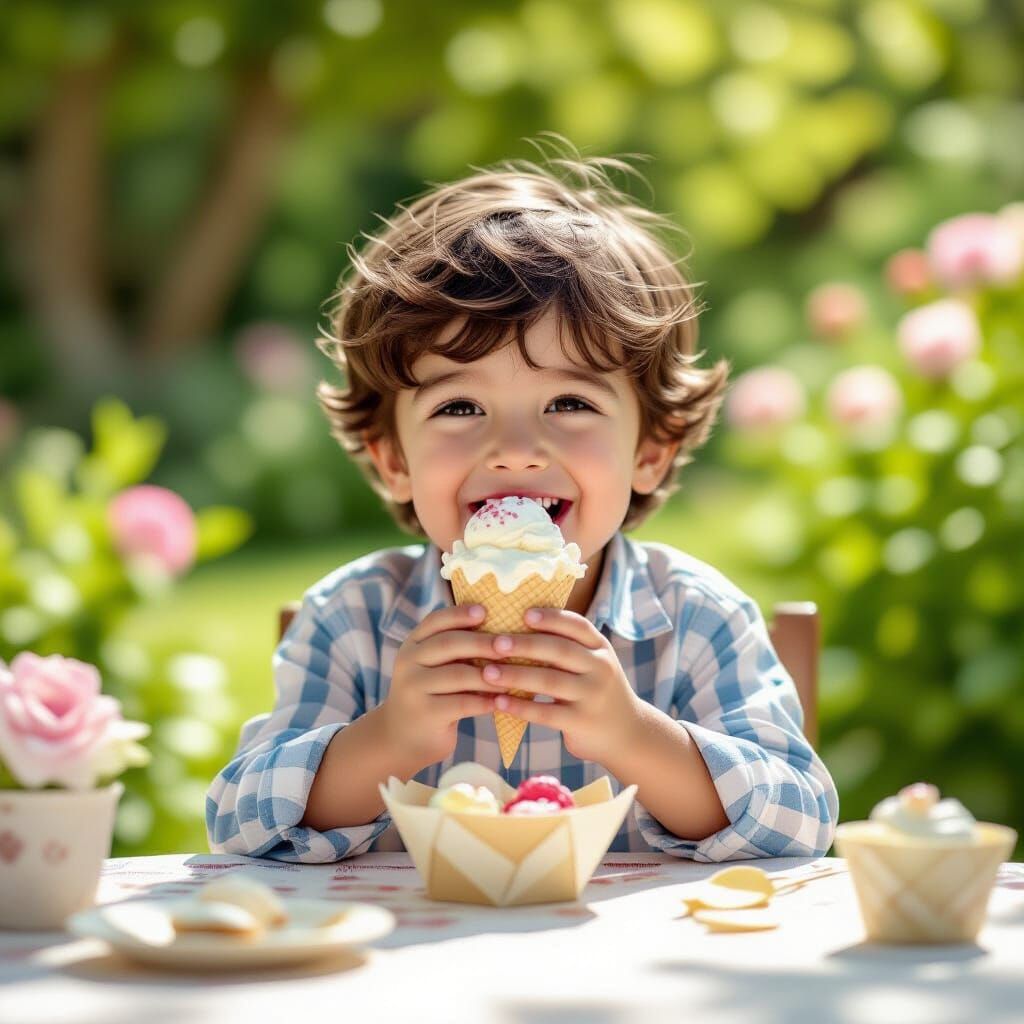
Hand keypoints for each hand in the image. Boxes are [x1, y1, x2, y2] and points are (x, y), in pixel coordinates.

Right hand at [381, 604, 497, 768]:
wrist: (404, 738)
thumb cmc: (432, 694)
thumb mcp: (434, 667)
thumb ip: (455, 649)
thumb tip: (499, 629)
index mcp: (412, 644)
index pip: (436, 621)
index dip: (460, 614)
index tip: (485, 611)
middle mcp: (408, 662)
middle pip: (448, 644)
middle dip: (482, 642)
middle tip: (509, 644)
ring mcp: (413, 688)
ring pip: (458, 674)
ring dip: (489, 675)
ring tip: (514, 675)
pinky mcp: (425, 713)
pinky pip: (461, 703)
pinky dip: (485, 701)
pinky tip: (502, 701)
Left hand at [480, 607, 642, 765]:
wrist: (628, 734)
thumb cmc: (598, 691)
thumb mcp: (594, 664)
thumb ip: (568, 648)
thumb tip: (520, 625)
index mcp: (601, 648)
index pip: (576, 625)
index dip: (551, 618)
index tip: (524, 614)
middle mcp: (600, 668)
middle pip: (559, 650)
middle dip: (524, 645)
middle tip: (495, 643)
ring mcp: (592, 696)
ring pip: (549, 681)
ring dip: (515, 675)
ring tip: (488, 673)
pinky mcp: (582, 722)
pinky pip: (546, 712)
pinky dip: (521, 707)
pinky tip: (499, 703)